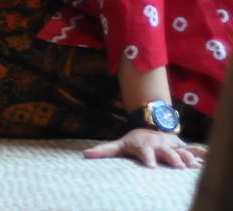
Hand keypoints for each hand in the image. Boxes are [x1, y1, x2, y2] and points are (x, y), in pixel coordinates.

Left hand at [83, 128, 204, 168]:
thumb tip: (84, 155)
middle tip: (178, 167)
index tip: (151, 166)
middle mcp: (159, 145)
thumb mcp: (119, 144)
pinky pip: (193, 148)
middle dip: (172, 159)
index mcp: (144, 146)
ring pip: (181, 151)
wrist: (150, 126)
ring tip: (193, 165)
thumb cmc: (134, 140)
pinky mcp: (181, 145)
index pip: (145, 152)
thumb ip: (104, 150)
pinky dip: (200, 151)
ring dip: (187, 157)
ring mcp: (171, 145)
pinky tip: (208, 155)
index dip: (147, 158)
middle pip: (166, 153)